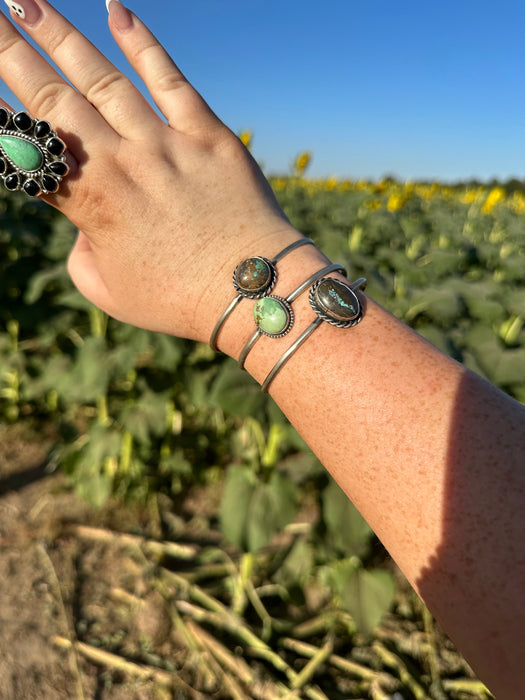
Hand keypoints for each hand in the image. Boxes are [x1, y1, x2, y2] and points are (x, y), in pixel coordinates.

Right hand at [0, 0, 298, 341]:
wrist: (252, 293)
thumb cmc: (180, 301)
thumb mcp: (110, 292)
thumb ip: (82, 254)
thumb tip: (85, 226)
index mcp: (88, 205)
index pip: (28, 150)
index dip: (1, 122)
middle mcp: (118, 164)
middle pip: (51, 99)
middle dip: (11, 51)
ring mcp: (165, 145)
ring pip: (102, 79)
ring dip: (59, 35)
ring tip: (25, 0)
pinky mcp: (208, 136)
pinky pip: (171, 81)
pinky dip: (143, 45)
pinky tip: (116, 11)